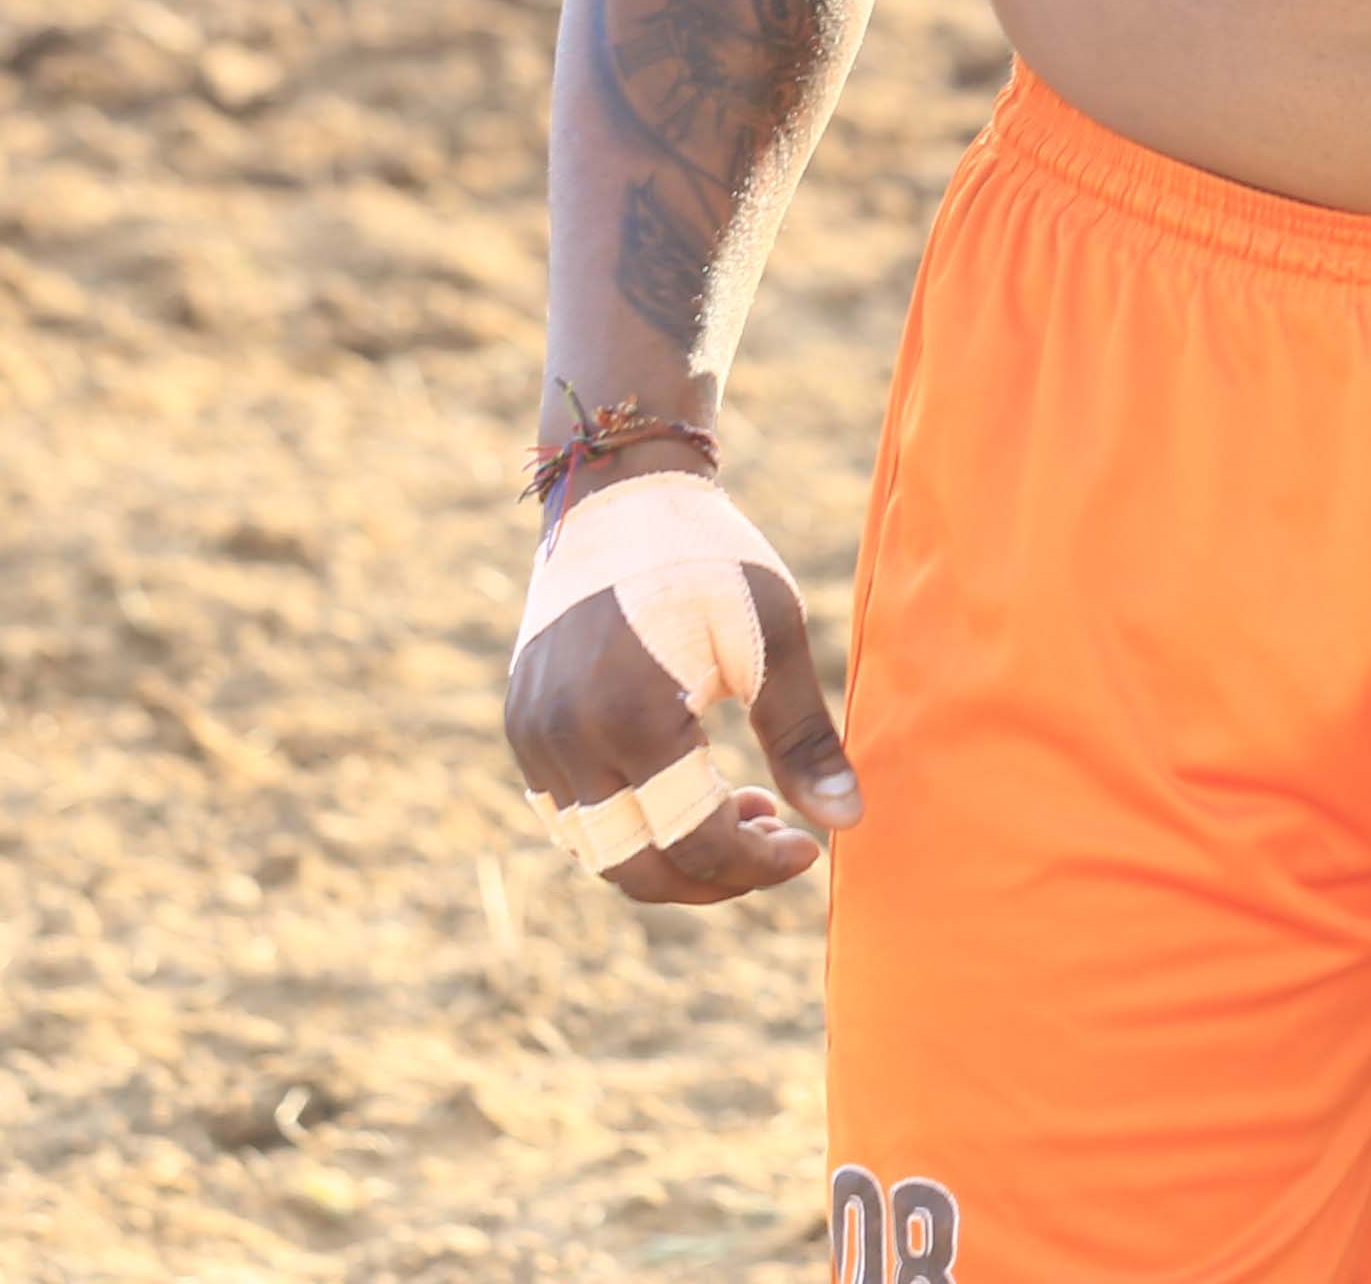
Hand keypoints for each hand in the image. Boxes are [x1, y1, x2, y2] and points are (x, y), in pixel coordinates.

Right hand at [500, 492, 861, 906]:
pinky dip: (628, 826)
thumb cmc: (709, 555)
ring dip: (670, 856)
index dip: (757, 864)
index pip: (694, 841)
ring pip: (597, 851)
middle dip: (715, 877)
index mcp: (634, 720)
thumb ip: (803, 738)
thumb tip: (848, 822)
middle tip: (775, 840)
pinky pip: (570, 816)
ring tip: (739, 808)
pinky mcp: (523, 728)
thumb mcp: (772, 637)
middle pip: (637, 868)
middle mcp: (568, 741)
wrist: (619, 493)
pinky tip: (686, 792)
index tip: (809, 848)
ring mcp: (534, 738)